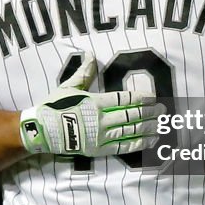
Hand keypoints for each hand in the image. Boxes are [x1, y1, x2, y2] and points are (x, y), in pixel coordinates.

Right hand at [19, 52, 163, 157]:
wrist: (40, 131)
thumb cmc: (53, 107)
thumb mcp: (68, 86)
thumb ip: (83, 72)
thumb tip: (90, 54)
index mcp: (95, 102)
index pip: (124, 99)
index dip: (141, 98)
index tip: (153, 97)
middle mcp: (101, 119)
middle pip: (132, 115)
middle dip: (150, 112)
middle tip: (163, 110)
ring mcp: (101, 136)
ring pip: (131, 131)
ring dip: (149, 127)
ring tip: (162, 125)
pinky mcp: (98, 150)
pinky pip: (123, 147)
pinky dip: (139, 144)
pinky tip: (150, 141)